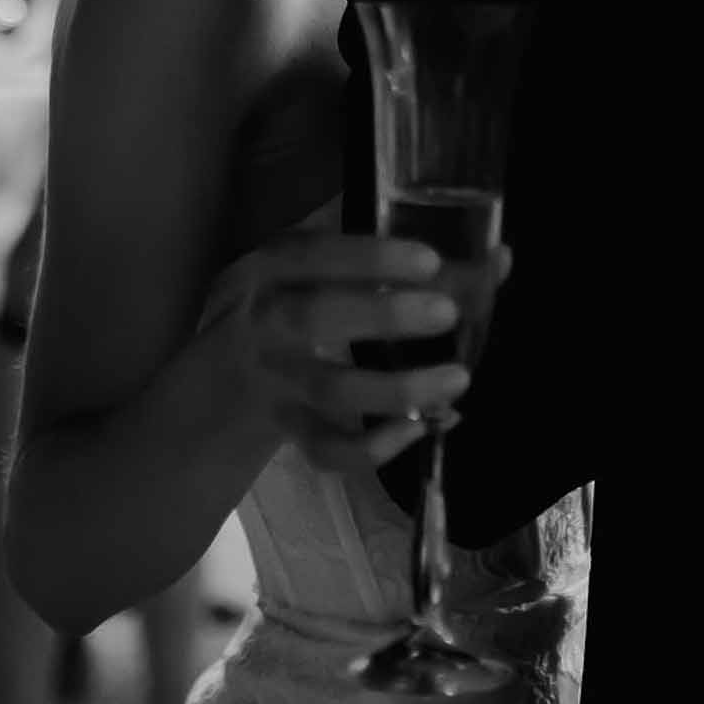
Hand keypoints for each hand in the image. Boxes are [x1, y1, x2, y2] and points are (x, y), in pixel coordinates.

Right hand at [202, 229, 512, 471]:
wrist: (205, 392)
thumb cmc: (283, 307)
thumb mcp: (309, 271)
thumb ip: (390, 262)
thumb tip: (498, 258)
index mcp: (269, 269)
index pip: (310, 254)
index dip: (367, 256)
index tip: (429, 259)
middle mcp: (262, 321)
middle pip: (314, 318)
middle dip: (383, 316)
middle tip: (449, 313)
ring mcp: (271, 381)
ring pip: (328, 390)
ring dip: (396, 389)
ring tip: (458, 380)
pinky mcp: (283, 430)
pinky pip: (323, 449)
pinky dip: (370, 448)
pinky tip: (418, 432)